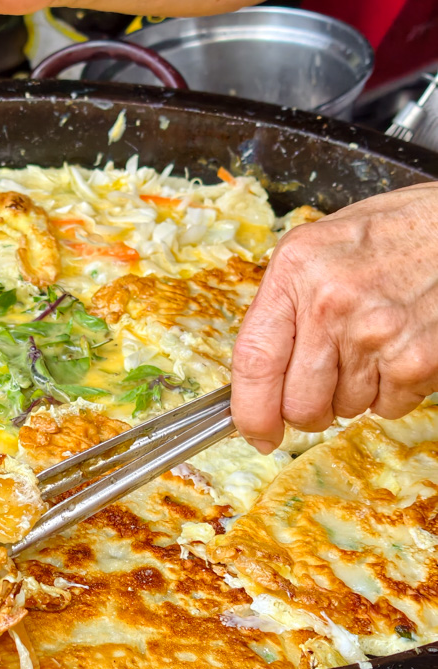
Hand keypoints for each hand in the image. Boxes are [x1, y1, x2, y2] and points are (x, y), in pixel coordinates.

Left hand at [231, 183, 437, 452]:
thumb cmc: (389, 236)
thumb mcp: (317, 251)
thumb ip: (282, 305)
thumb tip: (255, 379)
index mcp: (295, 271)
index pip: (254, 360)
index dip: (251, 411)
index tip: (256, 433)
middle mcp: (331, 303)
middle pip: (299, 403)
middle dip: (308, 409)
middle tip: (324, 385)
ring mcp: (376, 333)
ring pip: (344, 409)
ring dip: (353, 393)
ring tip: (371, 345)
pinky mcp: (417, 359)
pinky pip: (387, 407)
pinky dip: (391, 391)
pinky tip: (398, 349)